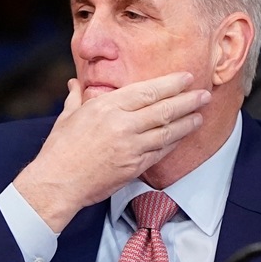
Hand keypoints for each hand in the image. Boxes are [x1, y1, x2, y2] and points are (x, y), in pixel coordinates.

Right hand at [13, 72, 208, 231]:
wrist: (57, 183)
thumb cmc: (59, 150)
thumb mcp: (67, 117)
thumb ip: (77, 97)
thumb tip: (75, 84)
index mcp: (107, 107)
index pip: (148, 91)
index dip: (171, 84)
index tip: (186, 79)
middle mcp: (122, 125)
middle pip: (164, 109)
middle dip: (187, 100)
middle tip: (203, 94)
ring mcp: (130, 147)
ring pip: (167, 132)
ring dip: (186, 122)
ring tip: (199, 115)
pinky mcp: (133, 166)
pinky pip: (160, 152)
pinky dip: (173, 143)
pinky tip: (181, 136)